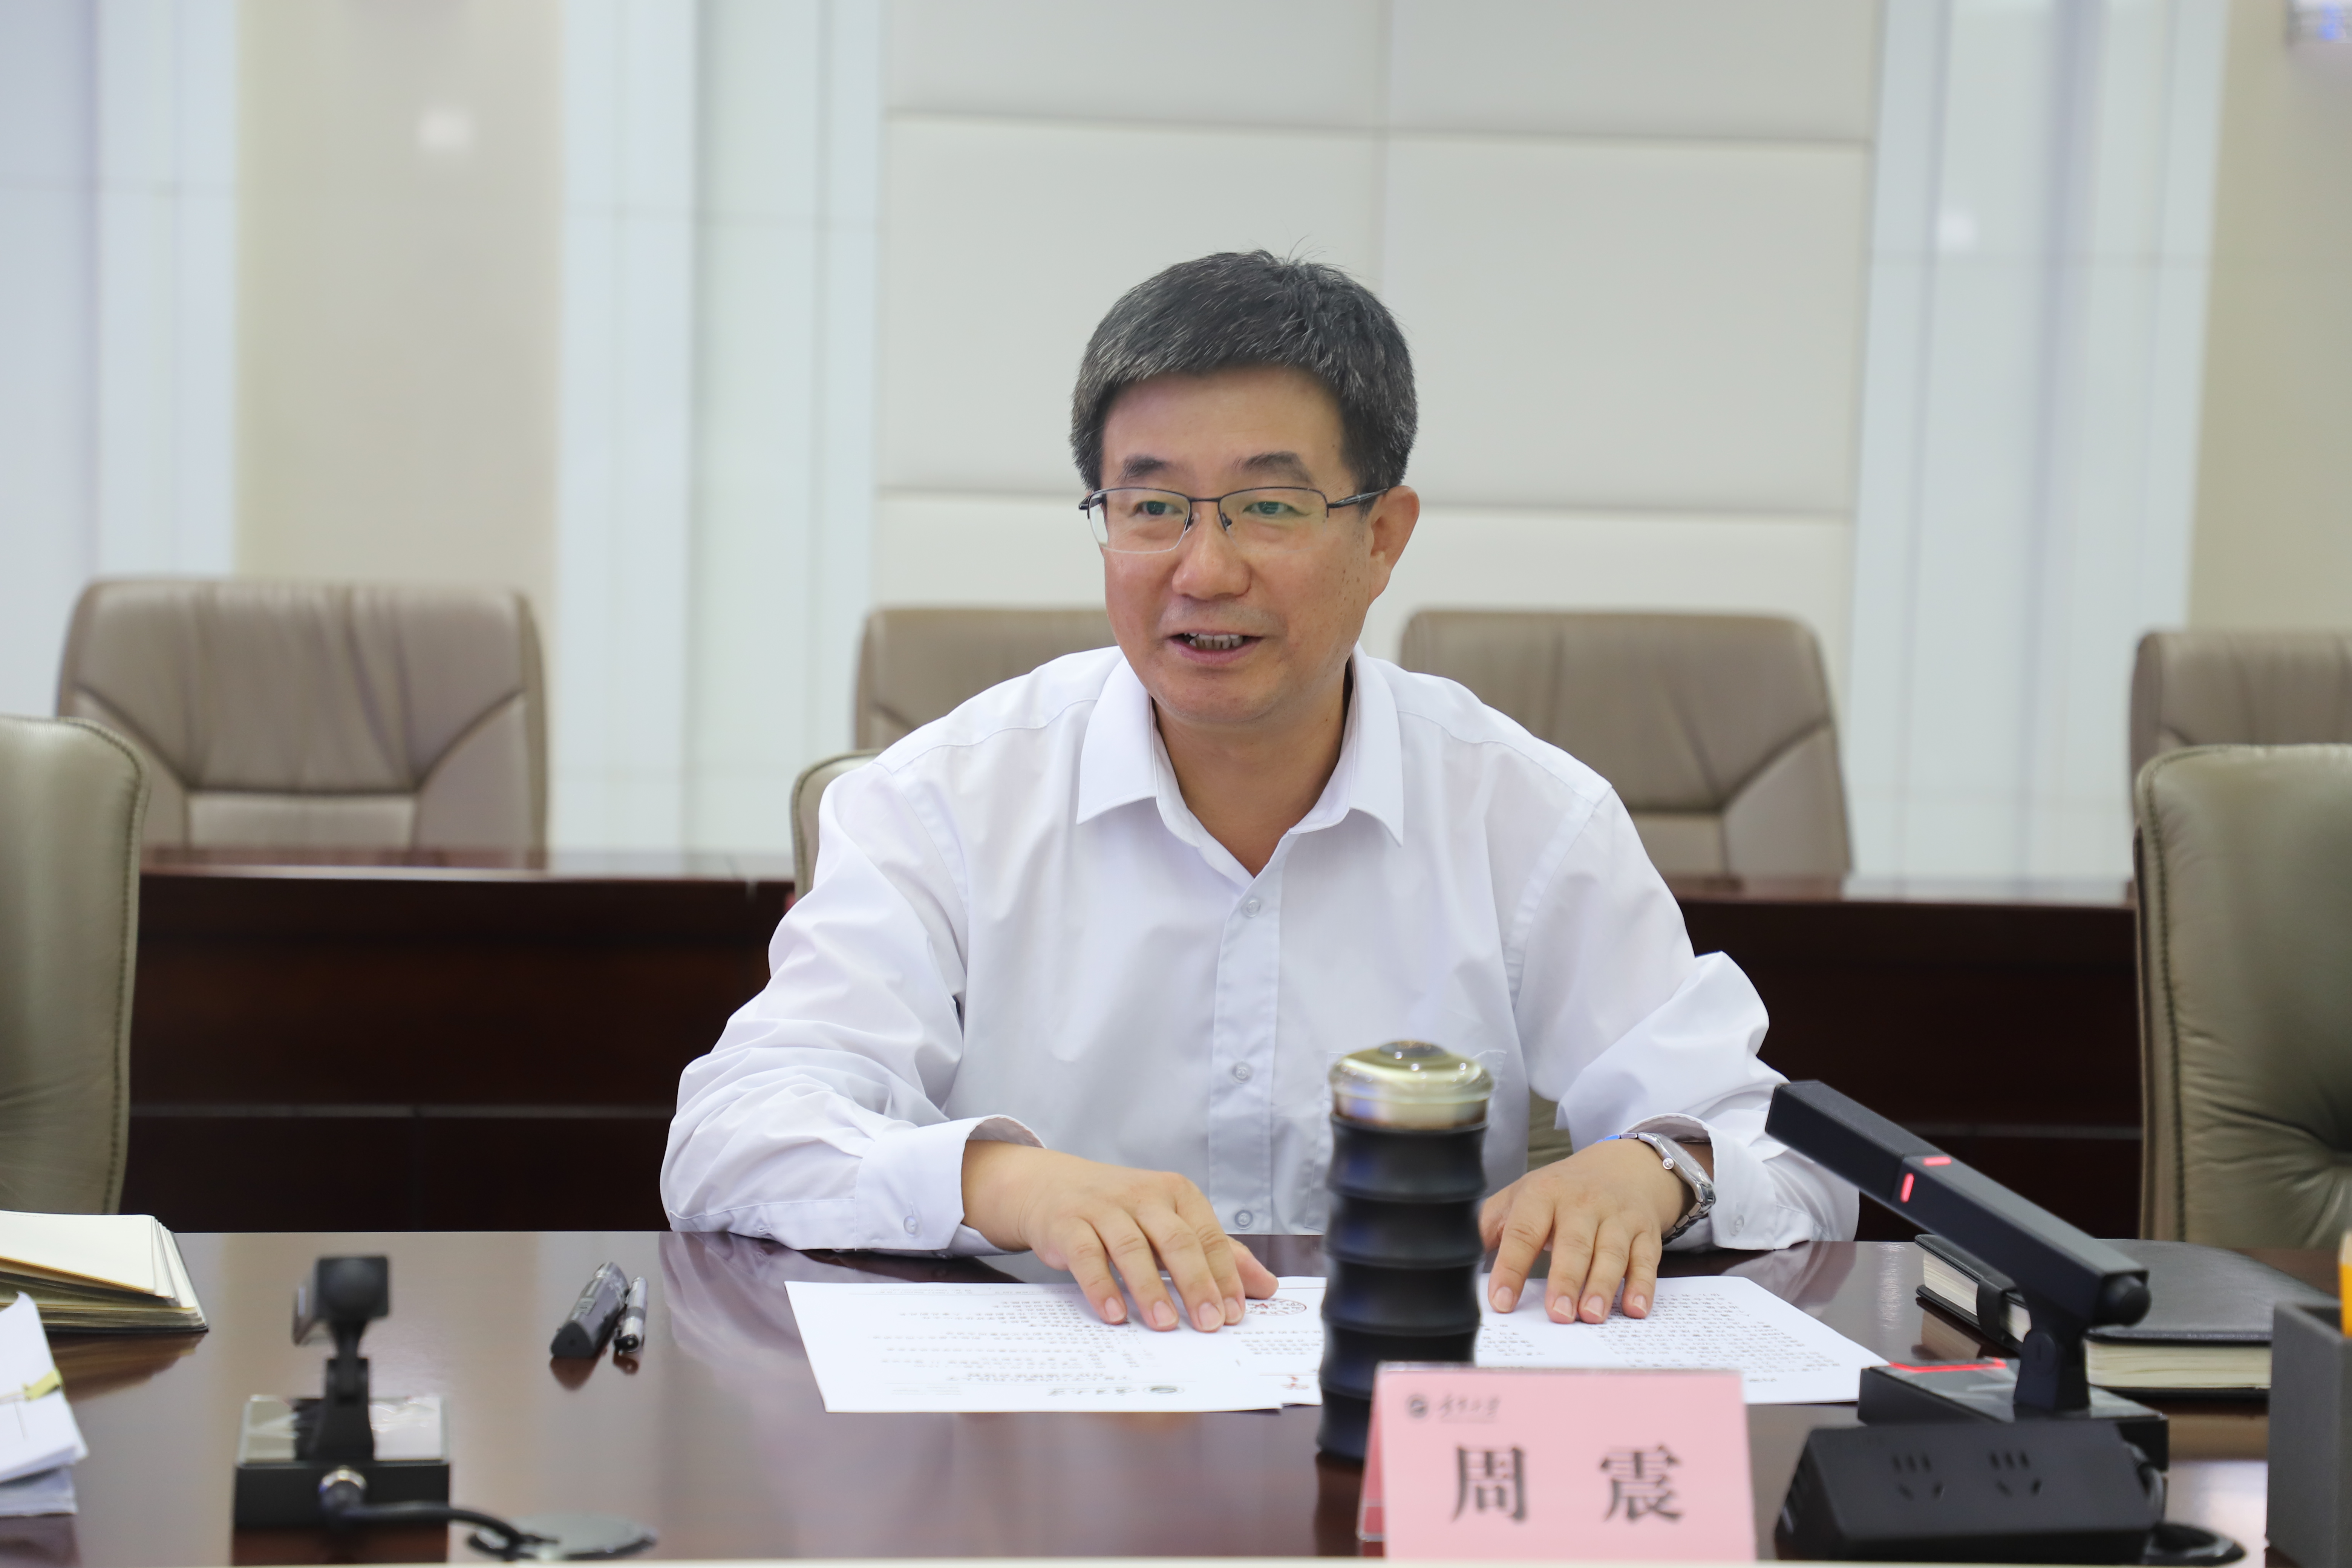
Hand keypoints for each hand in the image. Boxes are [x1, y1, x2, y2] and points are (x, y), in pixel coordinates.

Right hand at [961, 1141, 1277, 1330]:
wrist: (1053, 1186)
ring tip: (1164, 1324)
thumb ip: (1217, 1253)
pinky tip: (1115, 1314)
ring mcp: (1103, 1208)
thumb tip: (1266, 1286)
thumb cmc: (1122, 1211)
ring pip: (1132, 1248)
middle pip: (1176, 1240)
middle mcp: (1143, 1195)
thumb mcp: (1171, 1223)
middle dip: (1196, 1284)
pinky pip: (1087, 1255)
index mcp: (1175, 1193)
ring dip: (1150, 1289)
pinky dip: (1102, 1286)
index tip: (1235, 1314)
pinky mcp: (1069, 1223)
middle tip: (1209, 1323)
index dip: (1224, 1276)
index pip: (1208, 1236)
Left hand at [1479, 1137, 1706, 1323]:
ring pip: (1610, 1252)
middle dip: (1566, 1279)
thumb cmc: (1560, 1193)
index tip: (1501, 1302)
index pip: (1523, 1232)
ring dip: (1602, 1285)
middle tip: (1558, 1315)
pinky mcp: (1644, 1231)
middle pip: (1573, 1243)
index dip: (1511, 1267)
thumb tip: (1452, 1255)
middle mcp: (1582, 1203)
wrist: (1620, 1168)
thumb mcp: (1520, 1198)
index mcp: (1542, 1195)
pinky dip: (1643, 1285)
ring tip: (1591, 1316)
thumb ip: (1489, 1226)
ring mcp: (1616, 1216)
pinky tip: (1635, 1309)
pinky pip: (1646, 1259)